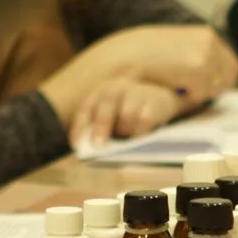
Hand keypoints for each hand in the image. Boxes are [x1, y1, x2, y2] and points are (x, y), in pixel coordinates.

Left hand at [70, 78, 188, 147]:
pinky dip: (140, 132)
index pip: (85, 109)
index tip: (77, 146)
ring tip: (126, 141)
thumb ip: (101, 127)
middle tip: (99, 146)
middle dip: (101, 128)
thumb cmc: (130, 109)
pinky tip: (139, 139)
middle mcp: (116, 88)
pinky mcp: (153, 101)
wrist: (161, 95)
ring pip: (126, 115)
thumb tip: (92, 149)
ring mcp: (135, 92)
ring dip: (125, 131)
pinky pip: (144, 119)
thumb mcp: (113, 112)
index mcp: (100, 92)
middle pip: (106, 107)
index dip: (79, 128)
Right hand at [86, 25, 237, 106]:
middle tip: (191, 92)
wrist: (124, 56)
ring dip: (201, 93)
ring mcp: (206, 55)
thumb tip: (210, 74)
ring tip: (178, 89)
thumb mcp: (175, 46)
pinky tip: (172, 89)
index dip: (217, 78)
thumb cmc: (142, 53)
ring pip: (216, 87)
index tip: (201, 86)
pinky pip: (203, 94)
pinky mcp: (198, 70)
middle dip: (214, 87)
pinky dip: (189, 97)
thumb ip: (194, 55)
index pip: (230, 64)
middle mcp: (210, 41)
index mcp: (206, 34)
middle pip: (230, 76)